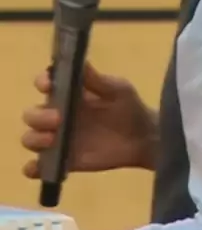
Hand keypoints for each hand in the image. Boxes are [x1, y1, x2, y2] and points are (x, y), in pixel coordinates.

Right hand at [21, 61, 156, 176]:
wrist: (142, 138)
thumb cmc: (129, 107)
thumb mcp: (117, 89)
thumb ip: (96, 80)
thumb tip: (80, 61)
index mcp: (68, 94)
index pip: (45, 84)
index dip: (42, 82)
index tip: (48, 85)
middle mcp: (58, 115)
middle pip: (32, 114)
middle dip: (38, 116)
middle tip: (58, 119)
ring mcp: (59, 139)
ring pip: (31, 138)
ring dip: (34, 139)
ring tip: (52, 140)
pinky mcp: (64, 161)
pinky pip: (39, 167)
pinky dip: (33, 169)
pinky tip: (37, 168)